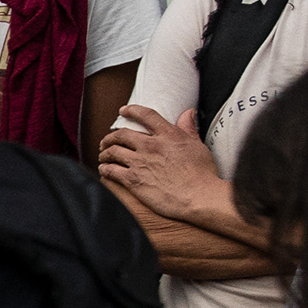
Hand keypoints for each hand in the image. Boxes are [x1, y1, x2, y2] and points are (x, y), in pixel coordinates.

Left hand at [95, 103, 228, 225]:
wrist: (199, 196)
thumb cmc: (203, 174)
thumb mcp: (198, 145)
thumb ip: (188, 128)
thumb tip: (187, 113)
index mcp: (168, 135)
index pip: (146, 115)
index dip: (132, 110)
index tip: (123, 111)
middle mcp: (151, 146)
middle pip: (121, 134)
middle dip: (111, 137)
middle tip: (107, 141)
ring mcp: (140, 163)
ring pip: (112, 152)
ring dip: (105, 153)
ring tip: (104, 156)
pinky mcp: (133, 180)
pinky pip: (111, 171)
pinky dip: (104, 169)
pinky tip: (104, 170)